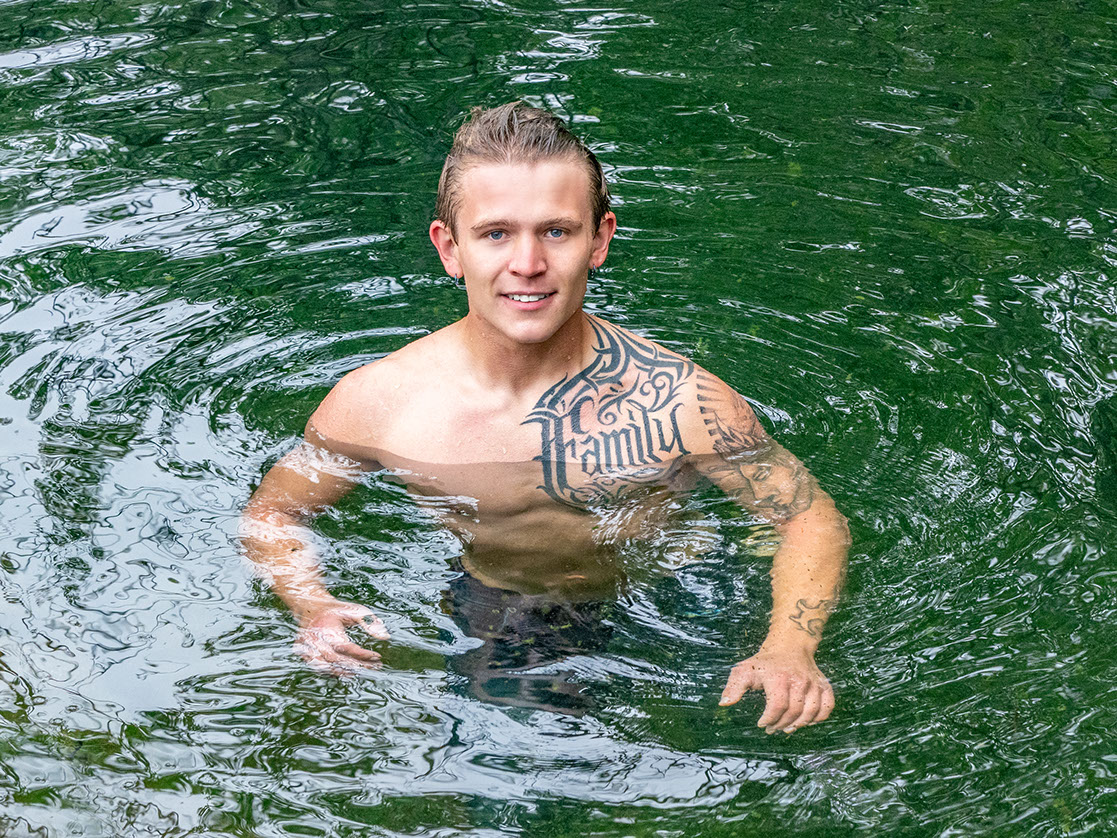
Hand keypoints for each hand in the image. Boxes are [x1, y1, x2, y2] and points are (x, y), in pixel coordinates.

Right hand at [293, 599, 389, 675]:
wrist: (311, 607)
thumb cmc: (336, 609)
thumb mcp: (355, 610)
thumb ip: (370, 622)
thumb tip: (386, 637)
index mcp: (327, 629)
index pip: (346, 647)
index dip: (362, 654)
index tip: (377, 657)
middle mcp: (315, 640)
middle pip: (336, 660)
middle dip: (357, 666)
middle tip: (374, 667)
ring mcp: (308, 649)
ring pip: (326, 667)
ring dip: (345, 672)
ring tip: (362, 671)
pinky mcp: (305, 654)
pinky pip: (321, 668)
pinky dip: (334, 671)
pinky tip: (349, 671)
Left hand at [718, 645, 834, 733]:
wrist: (788, 646)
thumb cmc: (764, 662)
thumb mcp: (744, 670)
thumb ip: (733, 687)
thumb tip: (724, 704)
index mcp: (778, 677)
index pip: (777, 706)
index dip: (769, 719)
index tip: (761, 724)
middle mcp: (799, 680)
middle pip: (794, 712)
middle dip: (781, 724)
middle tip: (772, 728)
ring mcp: (813, 683)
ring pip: (811, 712)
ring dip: (799, 724)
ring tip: (787, 728)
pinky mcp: (823, 685)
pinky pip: (827, 706)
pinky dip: (819, 718)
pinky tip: (807, 721)